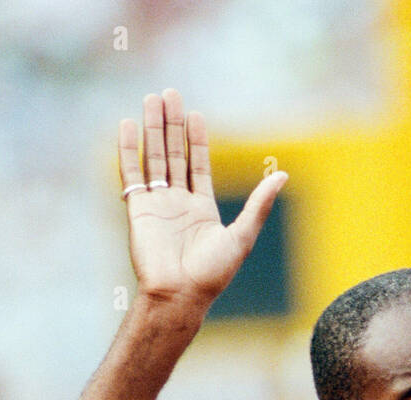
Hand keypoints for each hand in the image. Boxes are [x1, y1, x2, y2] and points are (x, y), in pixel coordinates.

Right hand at [119, 88, 286, 310]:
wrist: (179, 295)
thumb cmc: (213, 274)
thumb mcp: (243, 235)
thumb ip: (259, 204)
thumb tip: (283, 175)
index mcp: (202, 208)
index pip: (198, 165)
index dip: (196, 139)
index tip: (195, 115)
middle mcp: (178, 203)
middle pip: (174, 154)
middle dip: (172, 124)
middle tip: (170, 94)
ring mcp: (156, 205)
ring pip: (154, 158)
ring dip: (152, 129)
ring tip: (151, 99)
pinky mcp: (137, 210)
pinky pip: (132, 173)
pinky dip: (129, 150)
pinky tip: (127, 126)